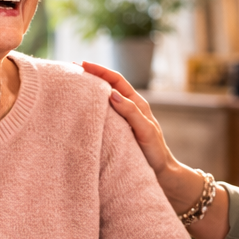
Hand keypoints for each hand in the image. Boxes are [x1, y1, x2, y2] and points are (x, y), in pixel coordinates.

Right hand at [81, 62, 174, 178]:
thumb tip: (112, 93)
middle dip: (91, 75)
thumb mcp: (145, 131)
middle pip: (108, 85)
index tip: (82, 64)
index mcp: (137, 103)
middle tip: (71, 68)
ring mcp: (122, 118)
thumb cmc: (155, 152)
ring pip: (104, 98)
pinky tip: (79, 108)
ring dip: (90, 89)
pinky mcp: (117, 130)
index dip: (100, 70)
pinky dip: (91, 107)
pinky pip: (102, 113)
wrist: (161, 174)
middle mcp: (129, 108)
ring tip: (72, 84)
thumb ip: (131, 112)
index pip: (116, 80)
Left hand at [82, 62, 229, 238]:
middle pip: (118, 82)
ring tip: (88, 71)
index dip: (95, 72)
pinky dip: (125, 105)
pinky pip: (135, 115)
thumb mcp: (121, 136)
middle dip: (98, 71)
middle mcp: (138, 108)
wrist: (164, 175)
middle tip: (76, 63)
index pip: (112, 83)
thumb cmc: (140, 156)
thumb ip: (112, 120)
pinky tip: (111, 96)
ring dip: (107, 81)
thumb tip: (92, 106)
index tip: (74, 64)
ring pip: (126, 93)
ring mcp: (144, 119)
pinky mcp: (148, 132)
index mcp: (130, 107)